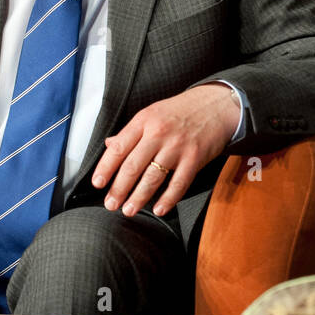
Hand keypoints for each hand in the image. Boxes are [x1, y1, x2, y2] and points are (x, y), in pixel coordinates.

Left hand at [91, 83, 240, 218]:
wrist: (216, 105)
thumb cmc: (181, 111)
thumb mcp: (152, 113)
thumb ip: (131, 132)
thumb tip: (109, 145)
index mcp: (144, 121)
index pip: (119, 147)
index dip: (106, 167)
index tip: (98, 183)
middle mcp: (158, 133)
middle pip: (133, 166)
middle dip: (119, 189)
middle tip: (111, 204)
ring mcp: (177, 146)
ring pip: (153, 177)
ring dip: (139, 197)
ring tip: (129, 210)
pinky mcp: (195, 158)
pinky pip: (178, 183)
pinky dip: (168, 199)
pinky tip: (158, 208)